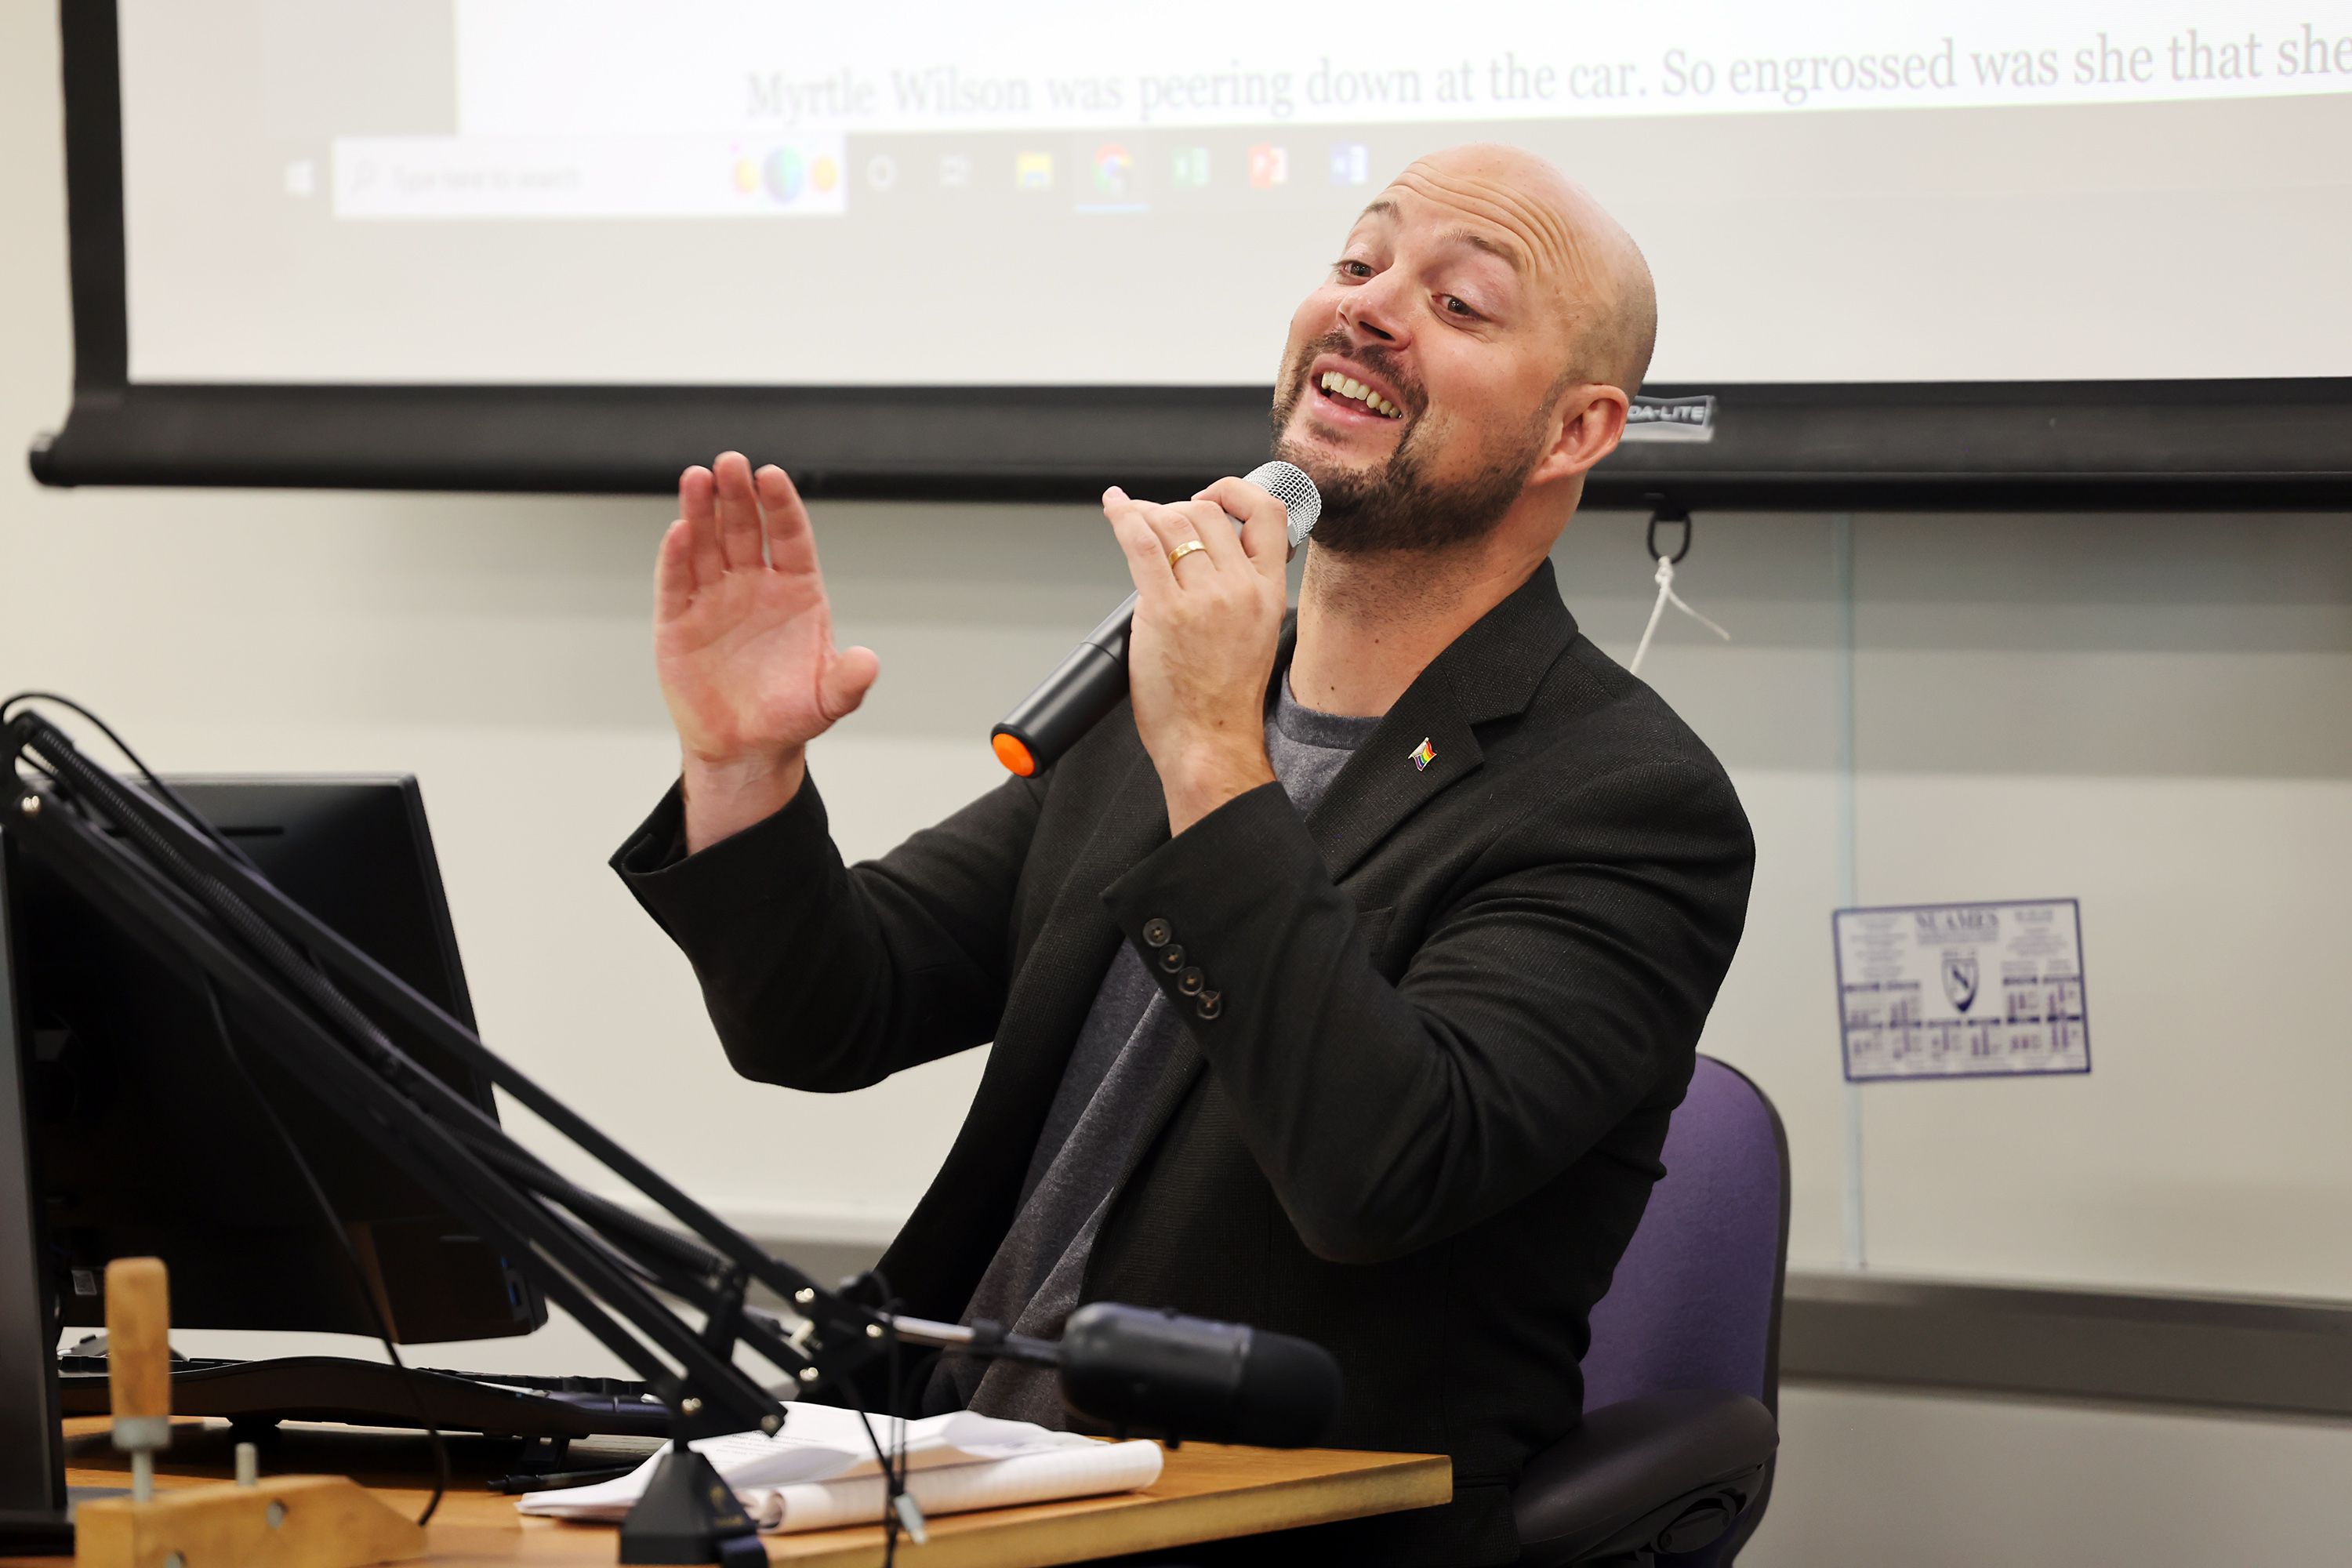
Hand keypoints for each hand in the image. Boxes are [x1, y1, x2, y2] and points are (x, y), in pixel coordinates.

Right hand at [654, 452, 877, 850]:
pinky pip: (676, 581)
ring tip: (697, 477)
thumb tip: (868, 662)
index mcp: (796, 590)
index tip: (772, 476)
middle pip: (743, 528)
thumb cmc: (790, 714)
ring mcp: (714, 597)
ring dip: (700, 510)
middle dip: (737, 495)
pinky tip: (678, 530)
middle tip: (730, 463)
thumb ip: (848, 682)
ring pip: (705, 543)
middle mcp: (754, 584)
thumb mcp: (827, 702)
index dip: (780, 506)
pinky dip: (675, 556)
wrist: (745, 746)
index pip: (789, 536)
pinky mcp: (678, 619)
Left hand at [1101, 476, 1291, 834]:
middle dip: (1177, 508)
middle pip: (1209, 511)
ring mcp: (1204, 599)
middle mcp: (1240, 589)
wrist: (1210, 742)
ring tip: (1134, 522)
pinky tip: (1115, 508)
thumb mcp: (1253, 633)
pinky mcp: (1164, 611)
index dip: (1236, 492)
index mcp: (1269, 592)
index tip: (1213, 496)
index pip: (1269, 514)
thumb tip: (1202, 548)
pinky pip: (1142, 544)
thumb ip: (1239, 588)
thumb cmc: (1223, 699)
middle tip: (1159, 523)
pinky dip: (1123, 517)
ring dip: (1147, 514)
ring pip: (1174, 521)